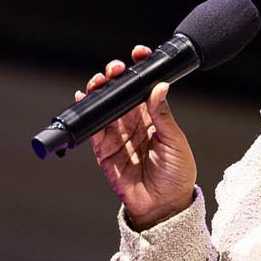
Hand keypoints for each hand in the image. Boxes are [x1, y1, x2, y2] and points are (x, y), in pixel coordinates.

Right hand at [77, 46, 198, 229]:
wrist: (164, 207)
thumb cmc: (177, 176)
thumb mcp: (175, 143)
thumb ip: (163, 116)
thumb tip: (159, 87)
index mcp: (153, 118)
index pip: (143, 88)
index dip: (140, 70)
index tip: (139, 54)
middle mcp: (134, 123)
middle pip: (120, 93)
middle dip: (115, 77)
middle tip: (115, 69)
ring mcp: (118, 136)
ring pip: (104, 107)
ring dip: (99, 91)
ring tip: (99, 81)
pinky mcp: (104, 150)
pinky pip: (92, 129)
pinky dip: (86, 114)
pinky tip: (84, 98)